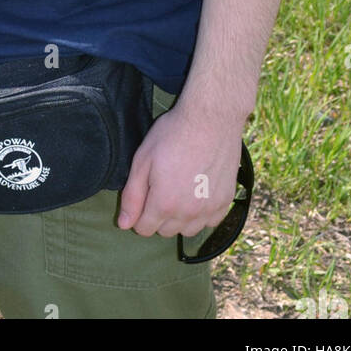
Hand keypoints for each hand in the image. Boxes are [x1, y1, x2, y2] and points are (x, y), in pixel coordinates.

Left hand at [117, 104, 242, 238]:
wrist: (211, 119)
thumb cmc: (172, 135)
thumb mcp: (143, 160)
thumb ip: (132, 196)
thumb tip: (124, 225)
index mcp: (164, 204)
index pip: (144, 229)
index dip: (138, 214)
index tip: (142, 196)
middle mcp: (189, 214)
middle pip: (166, 231)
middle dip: (158, 216)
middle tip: (160, 188)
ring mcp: (210, 209)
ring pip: (189, 230)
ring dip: (180, 219)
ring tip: (178, 192)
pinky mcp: (226, 201)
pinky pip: (210, 222)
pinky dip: (201, 214)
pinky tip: (197, 193)